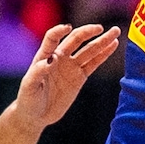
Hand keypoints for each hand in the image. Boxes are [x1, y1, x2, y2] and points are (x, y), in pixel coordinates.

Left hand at [9, 22, 123, 128]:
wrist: (36, 115)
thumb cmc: (28, 100)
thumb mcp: (29, 87)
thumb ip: (37, 72)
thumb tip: (50, 60)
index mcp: (44, 56)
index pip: (52, 38)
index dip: (59, 31)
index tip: (67, 28)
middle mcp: (59, 57)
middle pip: (75, 40)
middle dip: (88, 32)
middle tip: (101, 28)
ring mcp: (71, 66)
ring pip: (88, 50)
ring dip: (102, 41)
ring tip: (115, 31)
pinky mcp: (80, 77)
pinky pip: (93, 63)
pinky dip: (104, 54)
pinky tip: (113, 45)